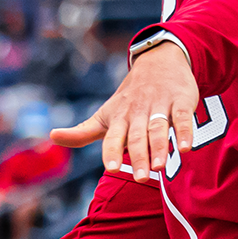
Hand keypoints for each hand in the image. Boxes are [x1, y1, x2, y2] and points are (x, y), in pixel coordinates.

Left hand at [51, 41, 198, 183]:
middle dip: (138, 156)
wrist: (159, 61)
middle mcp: (138, 112)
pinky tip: (185, 148)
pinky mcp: (181, 101)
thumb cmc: (129, 98)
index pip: (113, 137)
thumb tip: (52, 136)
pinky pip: (183, 117)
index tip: (111, 168)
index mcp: (119, 118)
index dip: (112, 151)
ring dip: (160, 146)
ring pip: (159, 128)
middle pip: (137, 136)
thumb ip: (83, 131)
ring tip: (160, 166)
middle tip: (140, 177)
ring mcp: (160, 106)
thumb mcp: (105, 114)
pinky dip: (185, 132)